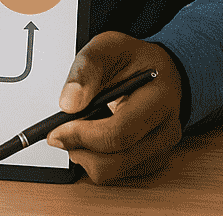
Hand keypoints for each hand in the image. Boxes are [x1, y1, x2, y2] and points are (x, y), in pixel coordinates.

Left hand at [45, 32, 184, 183]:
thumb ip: (86, 70)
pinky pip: (116, 175)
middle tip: (61, 133)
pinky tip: (95, 135)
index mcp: (160, 99)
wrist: (156, 70)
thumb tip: (68, 104)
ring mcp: (161, 149)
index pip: (119, 133)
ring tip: (80, 129)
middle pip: (116, 162)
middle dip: (80, 150)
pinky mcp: (152, 161)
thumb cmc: (133, 59)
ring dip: (87, 156)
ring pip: (113, 173)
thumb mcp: (107, 48)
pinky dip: (97, 159)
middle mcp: (166, 130)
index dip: (82, 136)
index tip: (56, 130)